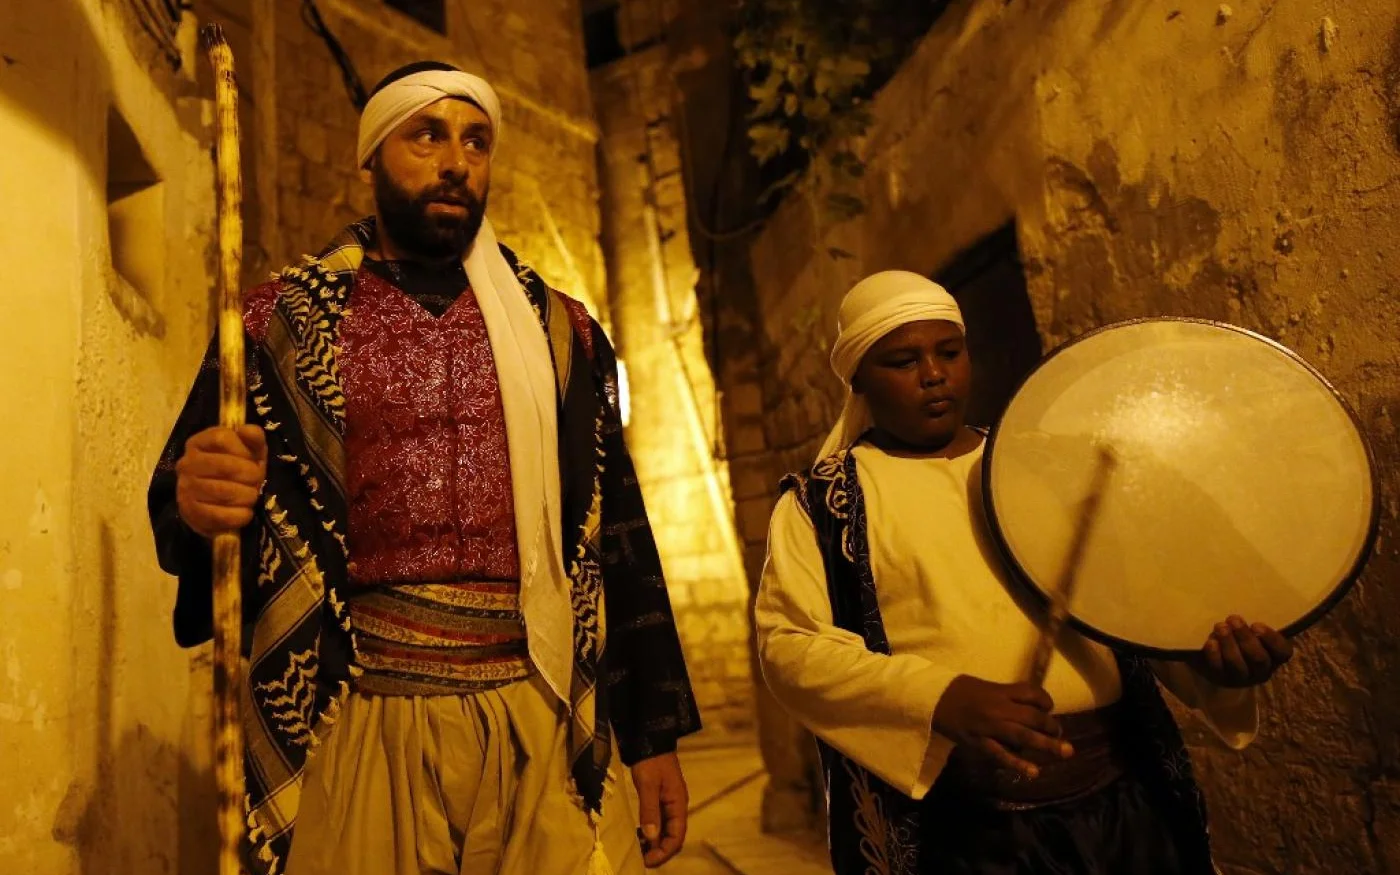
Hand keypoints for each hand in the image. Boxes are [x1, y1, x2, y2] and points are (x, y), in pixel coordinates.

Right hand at [175, 425, 266, 538]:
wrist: (220, 504)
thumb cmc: (238, 470)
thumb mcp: (250, 451)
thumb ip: (253, 438)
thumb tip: (247, 430)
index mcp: (199, 442)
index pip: (221, 438)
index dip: (244, 450)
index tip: (254, 460)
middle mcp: (186, 463)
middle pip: (224, 465)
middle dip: (250, 475)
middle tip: (257, 481)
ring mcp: (185, 488)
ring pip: (222, 491)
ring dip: (246, 496)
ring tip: (252, 496)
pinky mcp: (189, 512)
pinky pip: (218, 515)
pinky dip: (239, 515)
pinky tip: (245, 512)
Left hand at [630, 752, 686, 867]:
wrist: (651, 739)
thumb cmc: (651, 761)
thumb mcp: (648, 785)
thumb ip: (650, 810)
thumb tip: (651, 837)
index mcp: (678, 804)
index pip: (676, 837)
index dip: (663, 852)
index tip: (646, 860)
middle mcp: (677, 807)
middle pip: (673, 837)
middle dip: (659, 851)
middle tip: (640, 859)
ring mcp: (669, 804)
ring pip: (666, 831)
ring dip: (655, 843)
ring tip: (638, 849)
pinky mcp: (661, 800)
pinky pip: (659, 822)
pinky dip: (651, 832)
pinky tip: (639, 835)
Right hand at [932, 675, 1072, 778]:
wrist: (930, 700)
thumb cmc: (956, 690)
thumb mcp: (983, 686)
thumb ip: (1004, 695)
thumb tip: (1027, 706)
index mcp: (998, 690)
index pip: (1031, 693)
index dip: (1045, 700)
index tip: (1048, 707)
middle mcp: (997, 707)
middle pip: (1033, 717)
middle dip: (1051, 727)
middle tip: (1059, 734)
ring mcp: (988, 727)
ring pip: (1023, 736)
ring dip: (1047, 745)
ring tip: (1065, 752)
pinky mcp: (978, 743)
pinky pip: (1001, 755)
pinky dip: (1018, 764)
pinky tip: (1033, 772)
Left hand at [1191, 616, 1293, 687]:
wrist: (1214, 649)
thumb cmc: (1239, 632)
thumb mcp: (1251, 626)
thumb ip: (1255, 620)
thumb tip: (1253, 592)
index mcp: (1274, 656)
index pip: (1282, 652)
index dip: (1272, 639)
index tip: (1256, 624)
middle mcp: (1261, 670)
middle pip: (1258, 659)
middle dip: (1245, 638)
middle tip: (1233, 619)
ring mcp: (1241, 677)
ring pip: (1238, 664)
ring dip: (1229, 644)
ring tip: (1220, 627)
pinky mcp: (1221, 678)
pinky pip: (1218, 669)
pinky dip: (1214, 655)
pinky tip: (1210, 642)